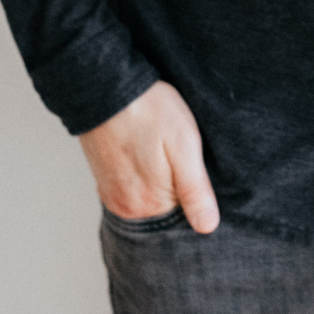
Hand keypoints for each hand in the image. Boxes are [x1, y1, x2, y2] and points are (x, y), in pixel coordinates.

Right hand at [77, 78, 218, 230]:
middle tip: (176, 152)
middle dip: (178, 186)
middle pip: (167, 208)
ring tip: (160, 149)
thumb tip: (208, 227)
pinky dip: (144, 176)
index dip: (196, 189)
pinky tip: (147, 152)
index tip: (192, 163)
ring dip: (160, 180)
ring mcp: (113, 195)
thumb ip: (194, 190)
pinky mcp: (105, 182)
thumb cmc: (149, 110)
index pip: (186, 214)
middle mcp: (127, 208)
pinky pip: (134, 189)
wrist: (105, 85)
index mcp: (149, 203)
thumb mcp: (183, 145)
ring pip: (151, 198)